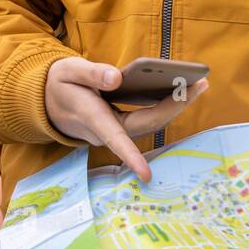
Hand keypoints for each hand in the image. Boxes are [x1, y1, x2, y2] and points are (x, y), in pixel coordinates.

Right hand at [45, 57, 208, 183]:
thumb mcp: (68, 71)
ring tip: (197, 83)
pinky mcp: (119, 127)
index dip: (132, 157)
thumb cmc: (59, 84)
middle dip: (175, 106)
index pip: (116, 139)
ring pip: (149, 123)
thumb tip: (117, 77)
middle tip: (200, 84)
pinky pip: (145, 119)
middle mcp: (106, 130)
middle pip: (146, 124)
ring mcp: (114, 131)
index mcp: (92, 117)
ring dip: (174, 106)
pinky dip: (164, 104)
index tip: (147, 177)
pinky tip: (180, 89)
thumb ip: (91, 73)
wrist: (47, 100)